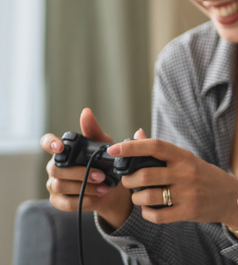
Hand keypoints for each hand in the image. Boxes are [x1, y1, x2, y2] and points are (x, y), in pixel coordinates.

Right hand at [41, 108, 132, 228]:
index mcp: (63, 151)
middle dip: (79, 172)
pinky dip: (82, 200)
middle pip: (56, 169)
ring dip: (84, 186)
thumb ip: (93, 131)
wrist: (113, 189)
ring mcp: (54, 185)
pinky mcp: (59, 201)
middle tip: (101, 175)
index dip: (50, 143)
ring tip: (104, 186)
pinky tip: (97, 196)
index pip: (47, 143)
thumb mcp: (104, 146)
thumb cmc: (105, 163)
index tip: (60, 146)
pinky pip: (64, 202)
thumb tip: (86, 112)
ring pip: (60, 185)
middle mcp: (55, 167)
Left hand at [105, 132, 237, 228]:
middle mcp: (186, 173)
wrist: (231, 197)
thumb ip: (162, 151)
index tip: (113, 149)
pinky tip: (150, 209)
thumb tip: (137, 134)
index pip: (155, 146)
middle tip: (128, 181)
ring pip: (147, 197)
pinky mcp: (188, 212)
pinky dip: (147, 214)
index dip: (132, 147)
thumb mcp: (187, 159)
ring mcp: (187, 193)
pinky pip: (157, 215)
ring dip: (136, 198)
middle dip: (129, 179)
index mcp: (184, 156)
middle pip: (145, 174)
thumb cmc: (205, 176)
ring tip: (139, 197)